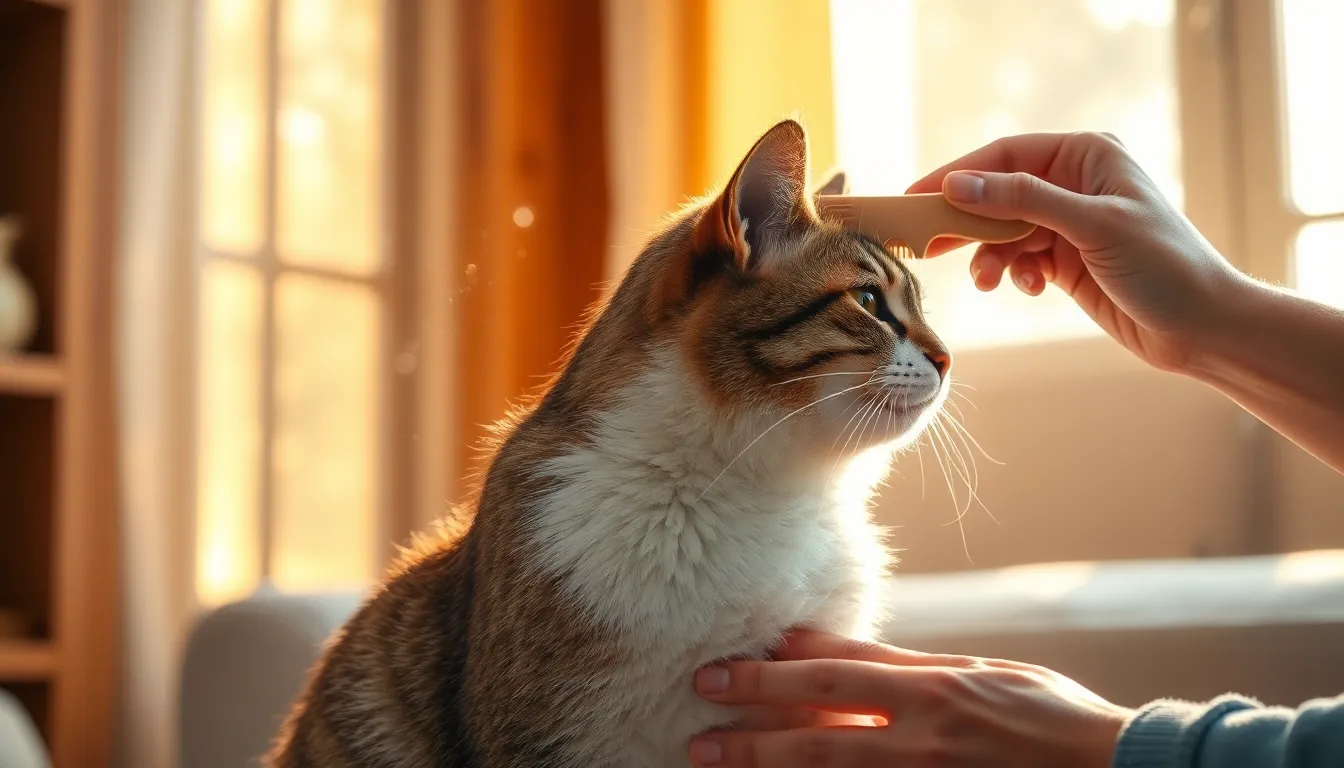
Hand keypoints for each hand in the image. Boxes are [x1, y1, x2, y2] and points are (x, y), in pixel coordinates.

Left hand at [689, 631, 1131, 767]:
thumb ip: (900, 664)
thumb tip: (831, 645)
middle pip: (816, 734)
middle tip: (699, 727)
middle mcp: (920, 738)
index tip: (725, 672)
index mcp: (932, 689)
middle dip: (750, 731)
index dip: (772, 675)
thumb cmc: (1043, 711)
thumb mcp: (974, 671)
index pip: (834, 676)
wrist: (1109, 767)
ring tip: (716, 762)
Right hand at [905, 131, 1243, 372]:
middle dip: (968, 221)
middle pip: (998, 194)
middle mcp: (1075, 183)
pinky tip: (1026, 289)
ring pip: (1004, 231)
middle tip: (930, 245)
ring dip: (991, 257)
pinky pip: (1020, 259)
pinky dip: (1014, 274)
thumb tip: (958, 185)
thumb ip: (1023, 201)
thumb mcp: (1092, 225)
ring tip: (988, 283)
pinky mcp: (1066, 261)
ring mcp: (1069, 223)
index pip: (1005, 155)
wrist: (1201, 327)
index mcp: (1087, 156)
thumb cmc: (1163, 264)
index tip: (917, 196)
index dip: (959, 175)